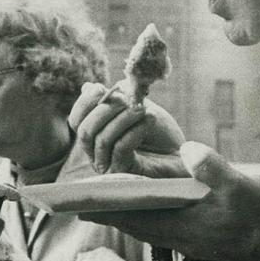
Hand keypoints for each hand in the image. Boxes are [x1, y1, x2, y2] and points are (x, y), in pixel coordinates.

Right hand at [68, 82, 187, 175]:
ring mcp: (109, 166)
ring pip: (103, 139)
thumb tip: (87, 86)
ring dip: (124, 118)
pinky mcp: (125, 174)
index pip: (76, 121)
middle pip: (85, 130)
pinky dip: (136, 129)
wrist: (182, 155)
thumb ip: (115, 99)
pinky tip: (151, 120)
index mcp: (96, 137)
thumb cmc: (159, 134)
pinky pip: (121, 148)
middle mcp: (97, 154)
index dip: (84, 102)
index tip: (100, 88)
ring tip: (144, 109)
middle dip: (105, 109)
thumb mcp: (136, 108)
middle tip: (128, 99)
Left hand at [83, 142, 259, 260]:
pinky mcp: (198, 238)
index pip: (134, 221)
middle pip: (134, 224)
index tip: (80, 205)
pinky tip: (146, 200)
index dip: (107, 212)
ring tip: (106, 196)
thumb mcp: (241, 188)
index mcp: (182, 229)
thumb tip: (188, 148)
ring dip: (127, 212)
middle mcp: (179, 238)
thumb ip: (213, 169)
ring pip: (147, 225)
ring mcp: (189, 240)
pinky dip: (148, 213)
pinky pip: (163, 226)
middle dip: (110, 210)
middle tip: (82, 198)